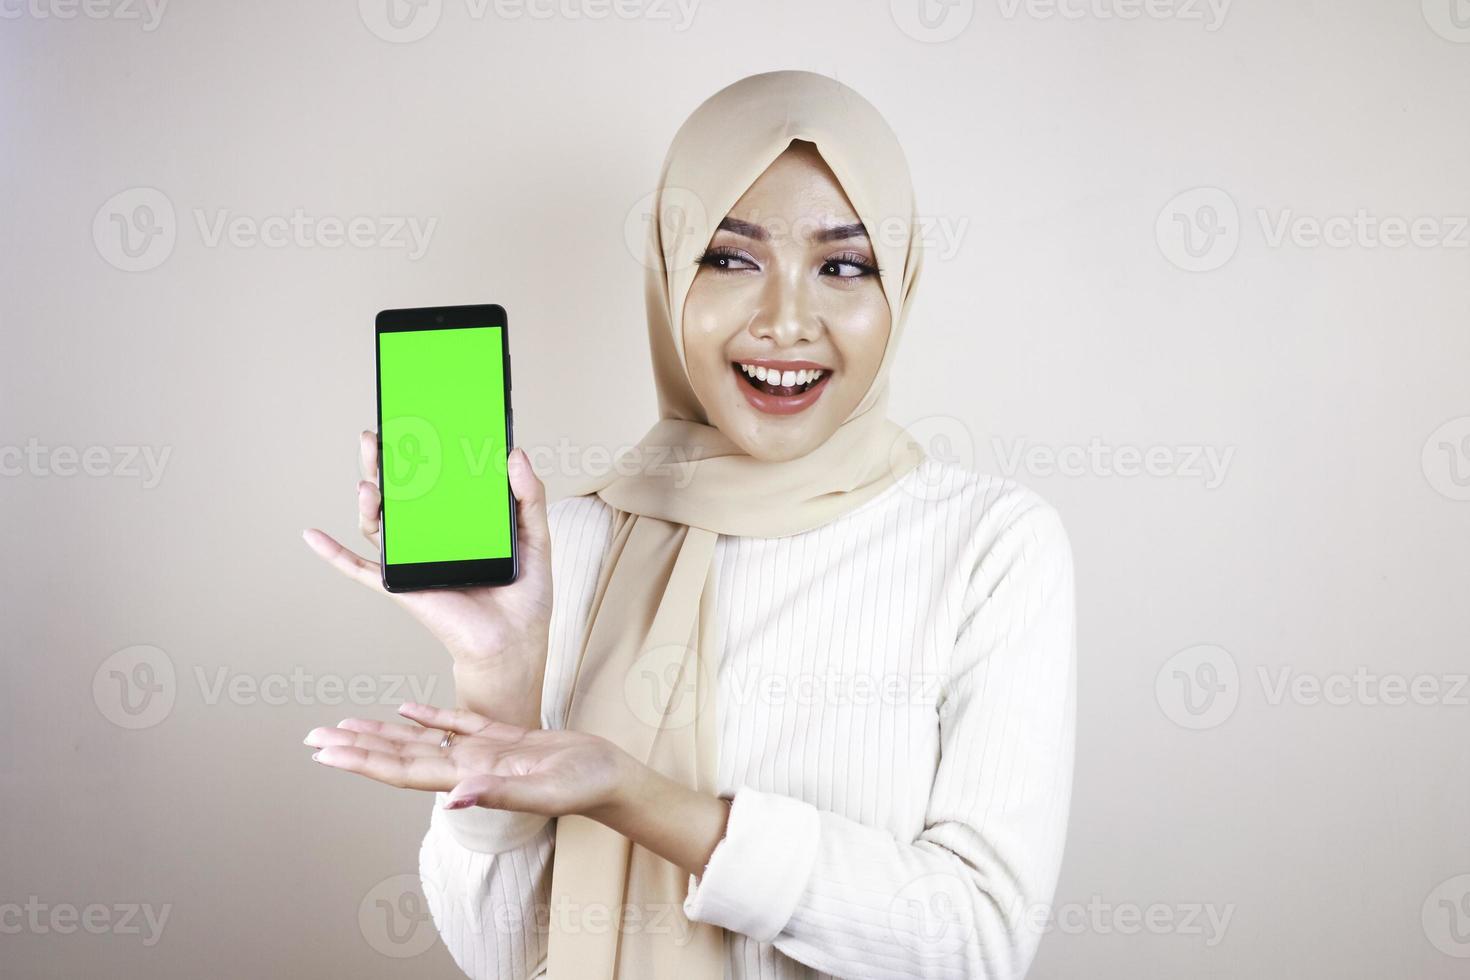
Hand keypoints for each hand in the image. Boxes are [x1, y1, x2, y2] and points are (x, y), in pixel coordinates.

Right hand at [303, 431, 552, 726]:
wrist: (515, 640)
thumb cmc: (525, 592)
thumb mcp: (534, 534)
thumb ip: (529, 495)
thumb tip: (515, 453)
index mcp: (459, 520)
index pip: (434, 479)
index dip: (420, 451)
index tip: (412, 421)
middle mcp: (431, 536)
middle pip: (398, 492)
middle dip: (383, 462)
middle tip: (378, 435)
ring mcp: (413, 559)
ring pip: (379, 522)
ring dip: (366, 497)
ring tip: (369, 480)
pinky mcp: (402, 585)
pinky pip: (360, 569)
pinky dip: (333, 554)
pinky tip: (312, 536)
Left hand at [304, 702, 630, 817]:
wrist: (611, 776)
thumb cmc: (586, 785)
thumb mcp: (546, 789)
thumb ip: (501, 792)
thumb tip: (452, 798)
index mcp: (470, 778)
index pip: (403, 770)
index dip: (362, 761)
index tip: (325, 753)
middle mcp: (466, 766)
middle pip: (399, 755)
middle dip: (354, 747)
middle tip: (312, 736)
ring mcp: (481, 752)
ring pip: (419, 739)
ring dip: (379, 732)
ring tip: (342, 724)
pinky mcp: (500, 737)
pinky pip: (454, 723)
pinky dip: (426, 716)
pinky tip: (404, 708)